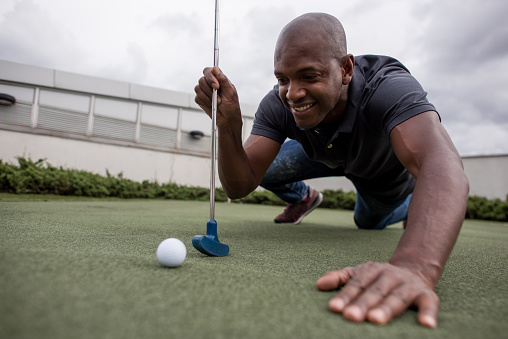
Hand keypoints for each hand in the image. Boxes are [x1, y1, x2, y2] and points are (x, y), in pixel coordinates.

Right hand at [194, 66, 241, 127]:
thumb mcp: (230, 92)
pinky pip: (197, 98)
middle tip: (218, 98)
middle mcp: (210, 84)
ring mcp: (204, 91)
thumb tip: (215, 68)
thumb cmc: (231, 105)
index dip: (210, 77)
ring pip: (198, 88)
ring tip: (216, 103)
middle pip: (202, 80)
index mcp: (218, 79)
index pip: (208, 71)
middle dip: (210, 91)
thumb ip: (222, 79)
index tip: (216, 86)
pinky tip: (211, 105)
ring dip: (208, 97)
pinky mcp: (200, 99)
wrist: (228, 119)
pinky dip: (205, 102)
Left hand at [316, 262, 438, 327]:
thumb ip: (340, 278)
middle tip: (350, 317)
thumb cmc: (378, 279)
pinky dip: (428, 313)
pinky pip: (429, 303)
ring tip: (375, 320)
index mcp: (372, 270)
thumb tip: (319, 284)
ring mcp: (409, 285)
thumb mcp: (359, 274)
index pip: (357, 283)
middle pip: (375, 291)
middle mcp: (391, 275)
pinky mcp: (427, 294)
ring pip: (397, 297)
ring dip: (387, 309)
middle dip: (362, 304)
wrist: (414, 270)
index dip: (346, 295)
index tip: (334, 308)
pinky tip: (426, 325)